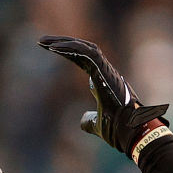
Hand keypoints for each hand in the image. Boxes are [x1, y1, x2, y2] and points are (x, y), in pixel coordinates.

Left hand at [38, 35, 168, 158]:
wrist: (132, 131)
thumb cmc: (118, 129)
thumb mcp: (97, 124)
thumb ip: (90, 121)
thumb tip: (83, 122)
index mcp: (102, 79)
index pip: (81, 59)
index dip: (65, 53)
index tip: (48, 49)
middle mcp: (105, 70)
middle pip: (81, 48)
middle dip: (61, 42)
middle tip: (41, 40)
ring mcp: (107, 69)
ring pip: (84, 47)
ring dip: (63, 42)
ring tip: (44, 41)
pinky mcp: (106, 71)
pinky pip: (88, 53)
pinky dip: (72, 48)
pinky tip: (54, 49)